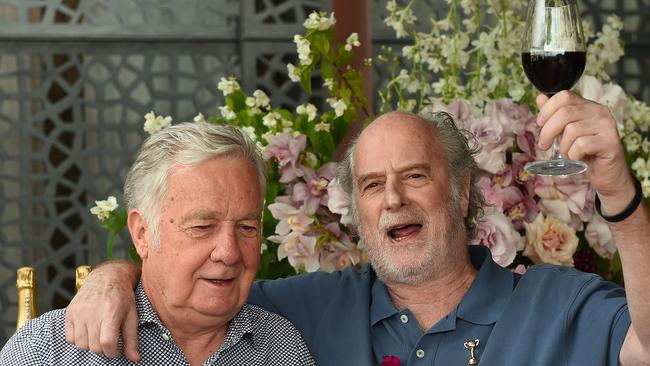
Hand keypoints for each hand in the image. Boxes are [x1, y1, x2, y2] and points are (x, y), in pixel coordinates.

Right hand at [64, 260, 140, 361]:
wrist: (107, 277)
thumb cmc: (122, 297)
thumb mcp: (132, 316)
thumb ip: (132, 339)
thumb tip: (135, 359)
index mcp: (110, 312)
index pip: (107, 342)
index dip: (113, 352)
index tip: (117, 350)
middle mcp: (92, 312)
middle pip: (94, 346)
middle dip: (103, 350)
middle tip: (110, 342)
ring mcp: (79, 312)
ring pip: (81, 344)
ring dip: (91, 346)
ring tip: (99, 336)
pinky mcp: (70, 312)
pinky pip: (70, 337)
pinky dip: (78, 340)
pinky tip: (88, 332)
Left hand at [536, 91, 634, 213]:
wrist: (606, 173)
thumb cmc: (585, 152)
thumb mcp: (565, 132)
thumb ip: (554, 115)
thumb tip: (540, 98)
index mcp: (588, 106)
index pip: (564, 96)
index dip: (547, 109)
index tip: (539, 124)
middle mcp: (599, 111)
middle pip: (564, 113)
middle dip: (547, 131)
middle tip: (543, 145)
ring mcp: (607, 126)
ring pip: (571, 130)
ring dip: (563, 147)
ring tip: (566, 154)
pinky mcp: (610, 142)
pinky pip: (581, 145)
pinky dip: (573, 154)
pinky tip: (576, 158)